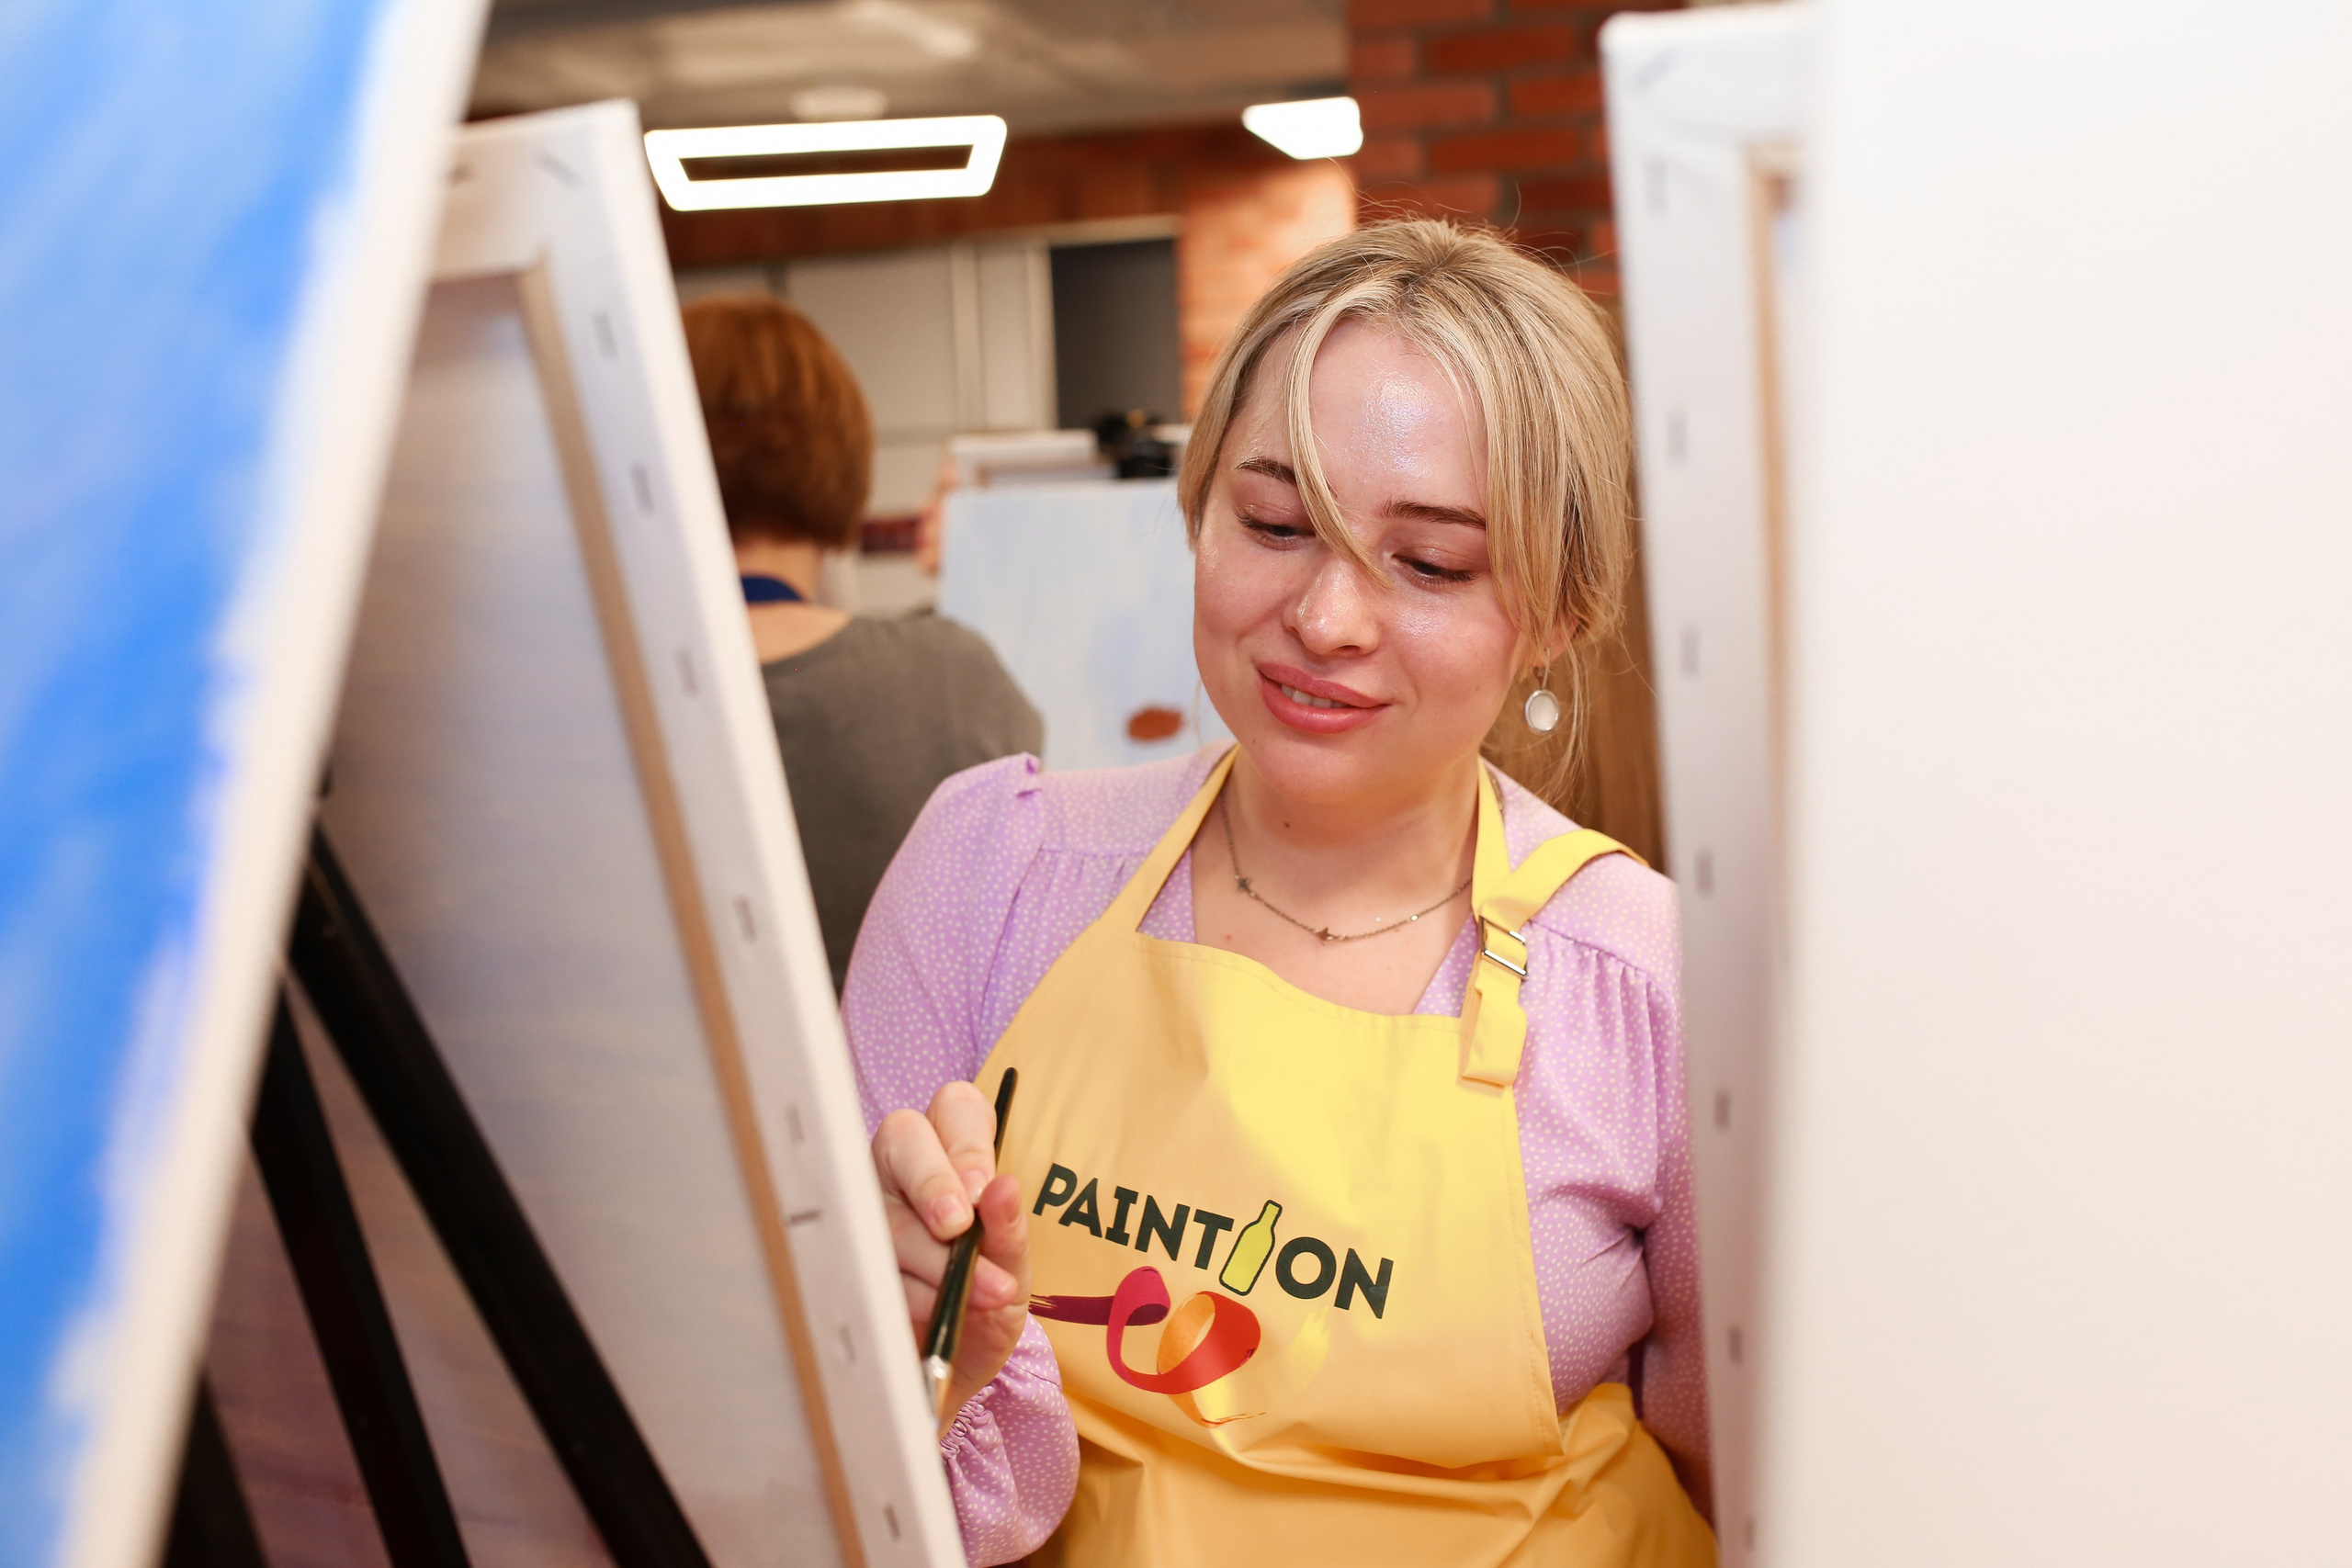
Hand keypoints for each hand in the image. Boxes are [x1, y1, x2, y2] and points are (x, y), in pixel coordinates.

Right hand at [872, 1082, 1030, 1428]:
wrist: (954, 1369)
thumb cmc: (986, 1301)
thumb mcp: (1013, 1270)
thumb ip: (1009, 1232)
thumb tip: (1004, 1188)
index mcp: (954, 1153)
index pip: (955, 1108)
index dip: (967, 1141)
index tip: (985, 1189)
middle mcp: (903, 1169)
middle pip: (901, 1135)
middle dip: (931, 1180)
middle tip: (957, 1227)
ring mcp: (867, 1208)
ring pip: (882, 1205)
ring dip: (929, 1253)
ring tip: (973, 1292)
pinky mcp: (843, 1255)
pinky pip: (862, 1258)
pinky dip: (906, 1287)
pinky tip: (931, 1307)